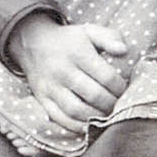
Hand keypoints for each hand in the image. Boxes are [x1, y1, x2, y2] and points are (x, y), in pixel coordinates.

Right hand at [6, 13, 128, 131]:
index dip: (121, 88)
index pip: (107, 77)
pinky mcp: (41, 98)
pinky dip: (76, 126)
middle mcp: (62, 70)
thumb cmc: (68, 40)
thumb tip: (123, 50)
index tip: (124, 90)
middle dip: (111, 104)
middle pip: (94, 95)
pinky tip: (87, 124)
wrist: (32, 42)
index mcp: (77, 53)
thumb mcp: (89, 31)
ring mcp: (50, 86)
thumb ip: (109, 37)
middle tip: (118, 105)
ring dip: (95, 117)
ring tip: (105, 114)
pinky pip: (59, 118)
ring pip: (76, 110)